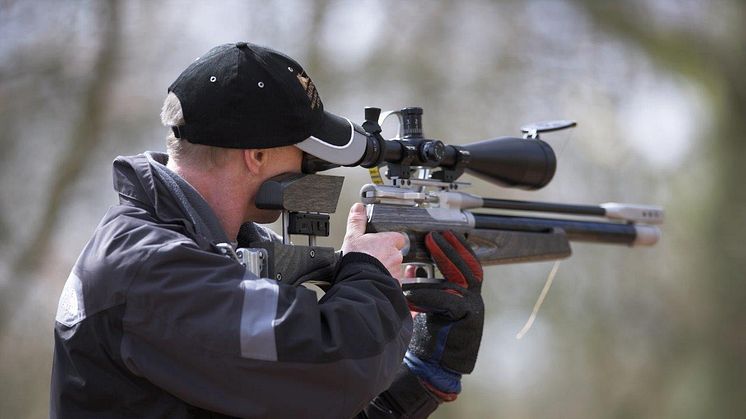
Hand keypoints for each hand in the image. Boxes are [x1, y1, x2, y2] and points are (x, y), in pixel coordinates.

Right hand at [340, 203, 406, 276]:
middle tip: (373, 258)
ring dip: (387, 268)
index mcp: (389, 241)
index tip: (381, 243)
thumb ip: (357, 222)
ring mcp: (397, 270)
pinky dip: (386, 281)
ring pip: (395, 268)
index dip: (389, 240)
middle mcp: (396, 255)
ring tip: (372, 270)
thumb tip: (358, 208)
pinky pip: (394, 281)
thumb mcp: (352, 237)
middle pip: (396, 253)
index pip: (398, 237)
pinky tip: (376, 280)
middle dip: (387, 255)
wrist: (358, 282)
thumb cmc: (356, 260)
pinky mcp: (395, 284)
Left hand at [402, 231, 483, 398]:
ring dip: (441, 264)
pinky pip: (449, 302)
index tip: (443, 232)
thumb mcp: (427, 303)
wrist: (434, 367)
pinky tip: (414, 291)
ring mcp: (474, 310)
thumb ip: (425, 284)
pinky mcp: (468, 321)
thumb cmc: (430, 336)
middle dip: (451, 249)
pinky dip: (430, 295)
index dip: (456, 247)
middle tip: (435, 235)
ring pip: (458, 282)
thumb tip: (415, 264)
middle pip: (467, 267)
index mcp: (465, 294)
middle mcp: (473, 300)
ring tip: (426, 251)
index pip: (465, 264)